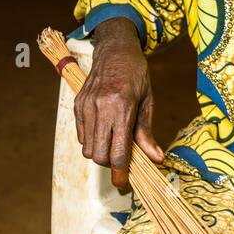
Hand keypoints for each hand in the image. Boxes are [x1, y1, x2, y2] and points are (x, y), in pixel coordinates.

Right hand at [73, 18, 163, 191]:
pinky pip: (81, 135)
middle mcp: (100, 107)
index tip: (125, 184)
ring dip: (100, 152)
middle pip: (98, 155)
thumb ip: (147, 132)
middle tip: (122, 161)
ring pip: (87, 148)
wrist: (114, 49)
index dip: (121, 174)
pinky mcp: (77, 104)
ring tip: (113, 142)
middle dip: (109, 165)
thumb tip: (156, 159)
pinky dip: (91, 140)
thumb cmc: (136, 74)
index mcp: (122, 107)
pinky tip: (104, 130)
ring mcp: (86, 106)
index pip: (118, 152)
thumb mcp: (147, 101)